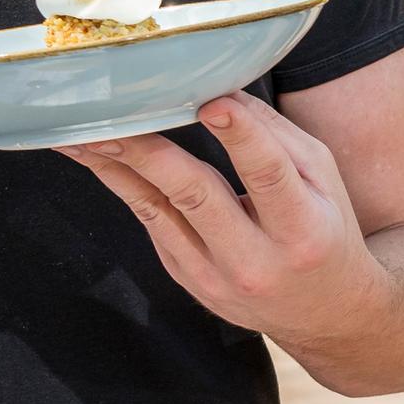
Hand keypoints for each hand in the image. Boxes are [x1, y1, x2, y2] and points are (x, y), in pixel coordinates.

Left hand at [67, 92, 378, 335]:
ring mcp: (215, 277)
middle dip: (148, 151)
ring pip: (158, 212)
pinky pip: (153, 225)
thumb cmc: (326, 232)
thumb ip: (276, 135)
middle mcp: (256, 260)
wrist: (323, 314)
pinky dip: (126, 187)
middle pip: (196, 195)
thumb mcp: (322, 180)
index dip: (241, 136)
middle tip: (109, 117)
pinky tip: (100, 159)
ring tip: (77, 135)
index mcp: (302, 229)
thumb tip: (224, 88)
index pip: (269, 175)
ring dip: (114, 169)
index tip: (212, 102)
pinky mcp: (188, 280)